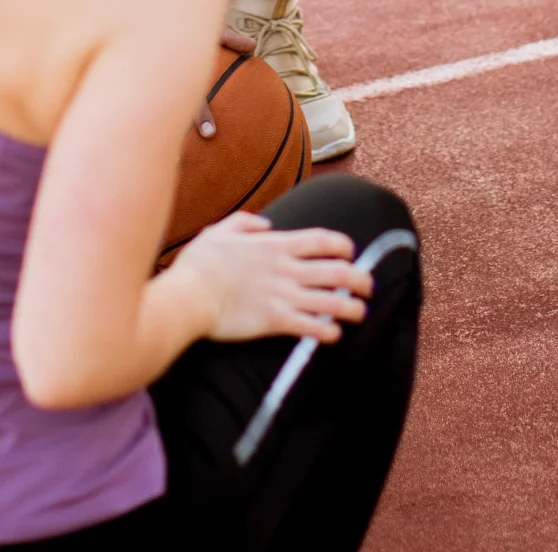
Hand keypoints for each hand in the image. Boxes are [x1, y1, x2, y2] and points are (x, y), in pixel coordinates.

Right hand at [164, 213, 373, 345]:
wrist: (188, 297)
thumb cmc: (199, 265)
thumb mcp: (220, 230)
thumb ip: (245, 222)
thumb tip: (266, 223)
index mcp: (274, 245)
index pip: (321, 240)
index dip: (342, 245)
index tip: (351, 252)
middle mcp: (285, 269)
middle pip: (336, 271)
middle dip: (359, 279)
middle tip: (368, 286)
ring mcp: (282, 295)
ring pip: (331, 301)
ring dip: (351, 308)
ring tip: (361, 313)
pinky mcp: (275, 321)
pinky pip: (311, 327)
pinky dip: (328, 332)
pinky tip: (335, 335)